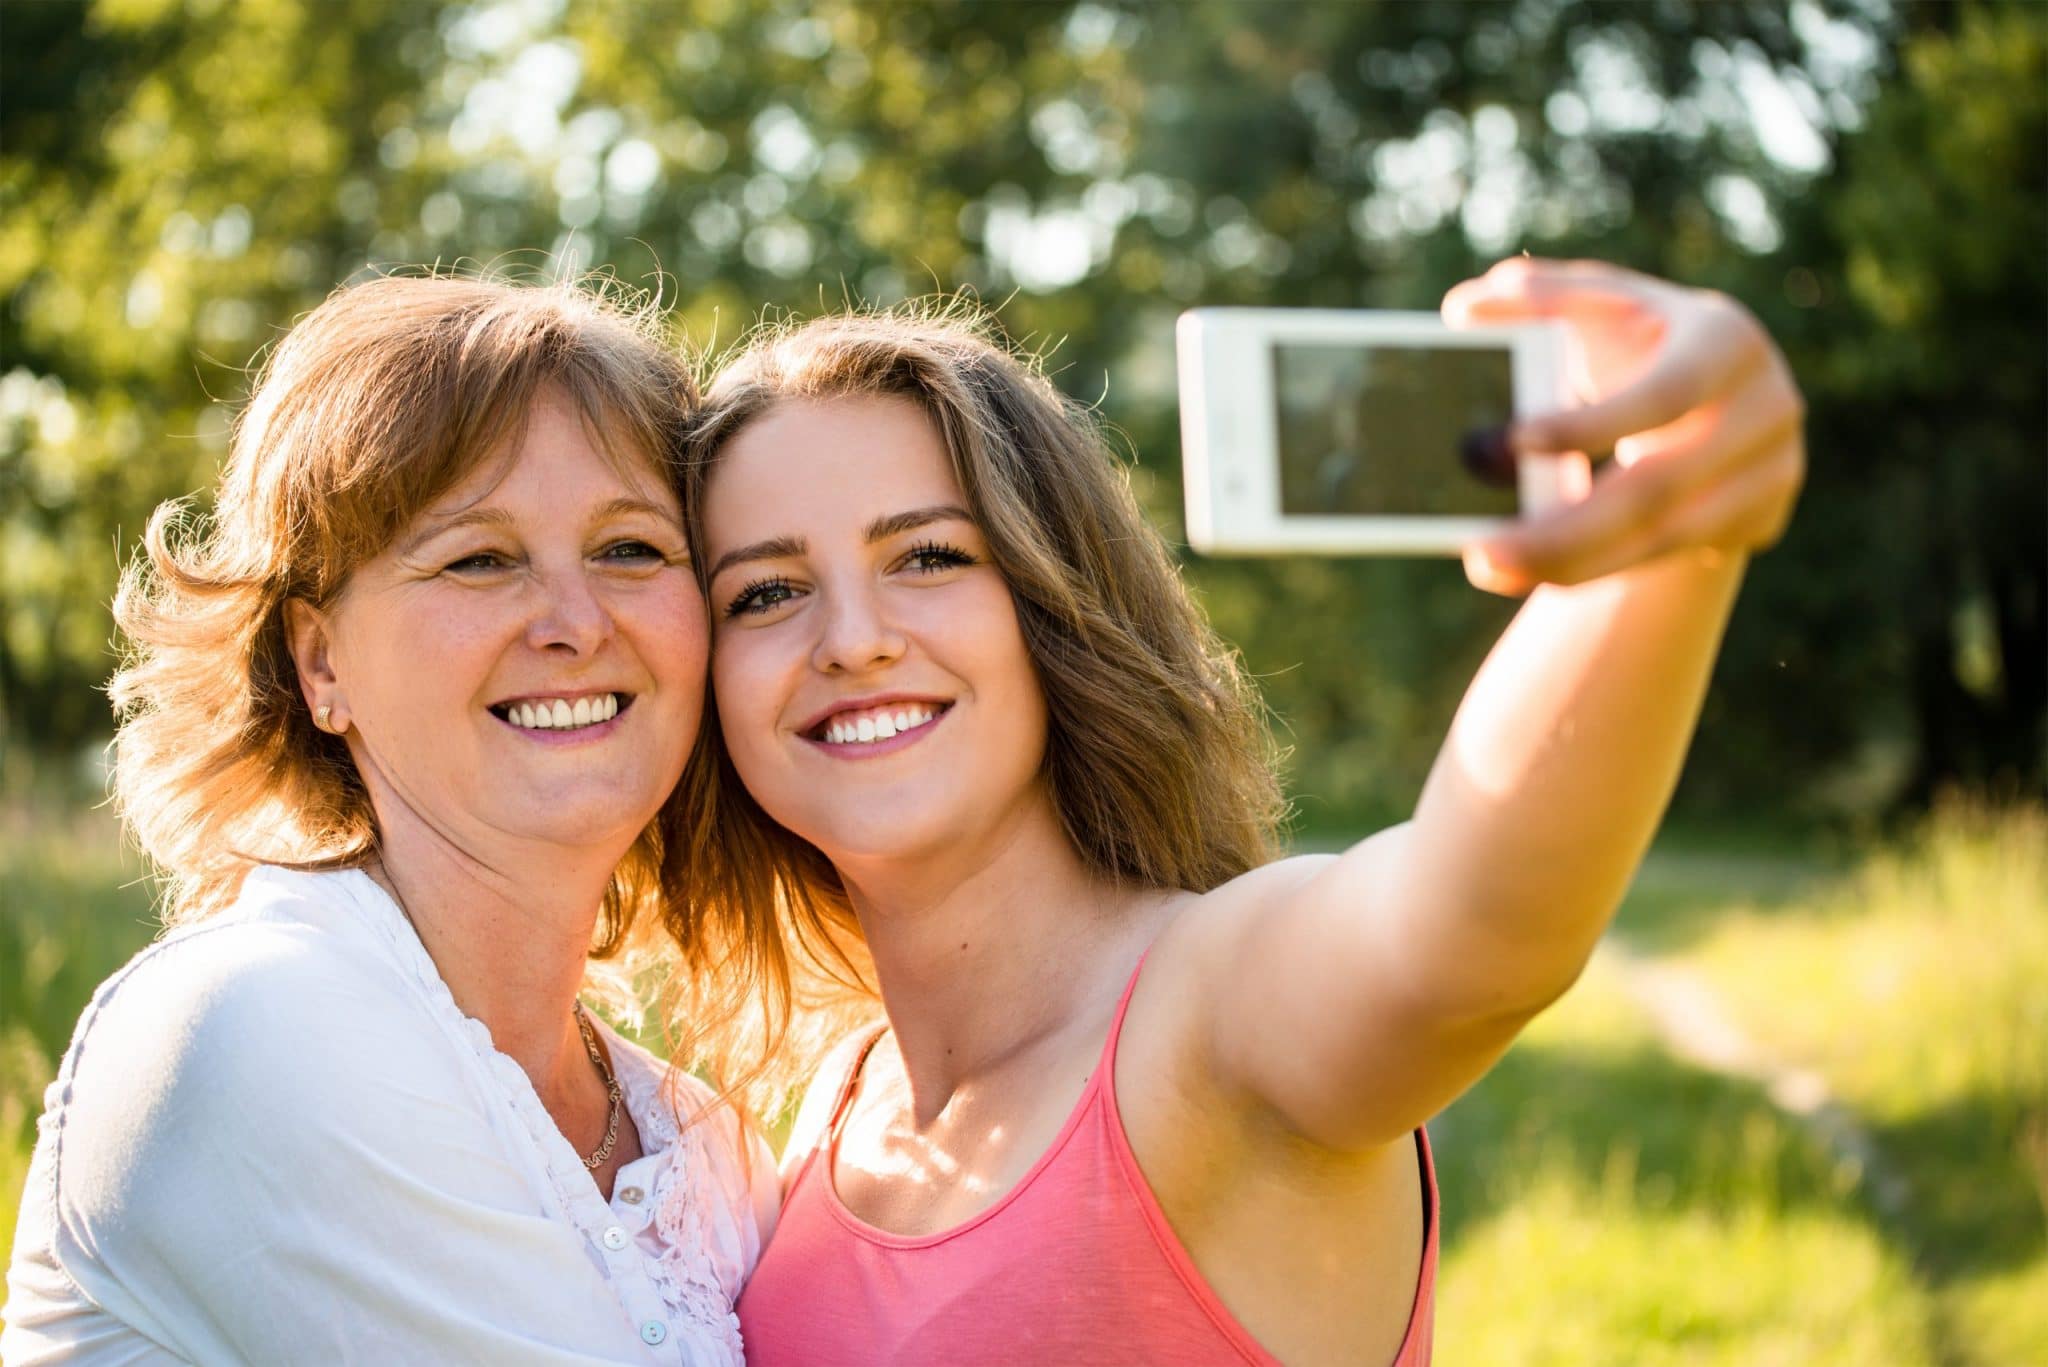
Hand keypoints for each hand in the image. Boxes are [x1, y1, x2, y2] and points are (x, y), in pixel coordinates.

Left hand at [1442, 258, 1804, 595]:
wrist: (1718, 390)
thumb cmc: (1641, 340)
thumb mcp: (1601, 308)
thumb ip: (1538, 300)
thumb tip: (1464, 309)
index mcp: (1723, 338)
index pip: (1661, 395)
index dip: (1590, 424)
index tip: (1511, 443)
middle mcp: (1764, 405)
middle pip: (1657, 488)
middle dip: (1564, 528)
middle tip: (1481, 550)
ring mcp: (1774, 468)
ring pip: (1661, 537)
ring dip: (1571, 562)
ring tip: (1490, 567)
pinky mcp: (1762, 515)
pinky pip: (1669, 556)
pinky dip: (1598, 568)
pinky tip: (1535, 573)